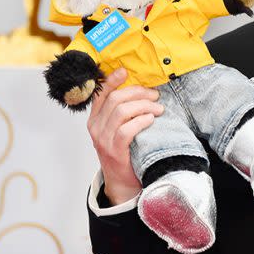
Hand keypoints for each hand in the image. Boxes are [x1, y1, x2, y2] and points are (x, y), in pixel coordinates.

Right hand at [86, 68, 163, 204]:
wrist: (122, 182)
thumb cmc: (125, 152)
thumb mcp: (118, 129)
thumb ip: (123, 112)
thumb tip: (142, 91)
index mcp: (95, 119)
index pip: (101, 93)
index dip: (113, 80)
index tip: (126, 71)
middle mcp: (96, 127)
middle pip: (115, 99)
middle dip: (138, 93)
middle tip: (155, 96)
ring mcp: (103, 140)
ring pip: (122, 112)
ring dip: (144, 106)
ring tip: (158, 109)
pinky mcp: (114, 151)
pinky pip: (126, 130)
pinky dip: (141, 121)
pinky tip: (151, 120)